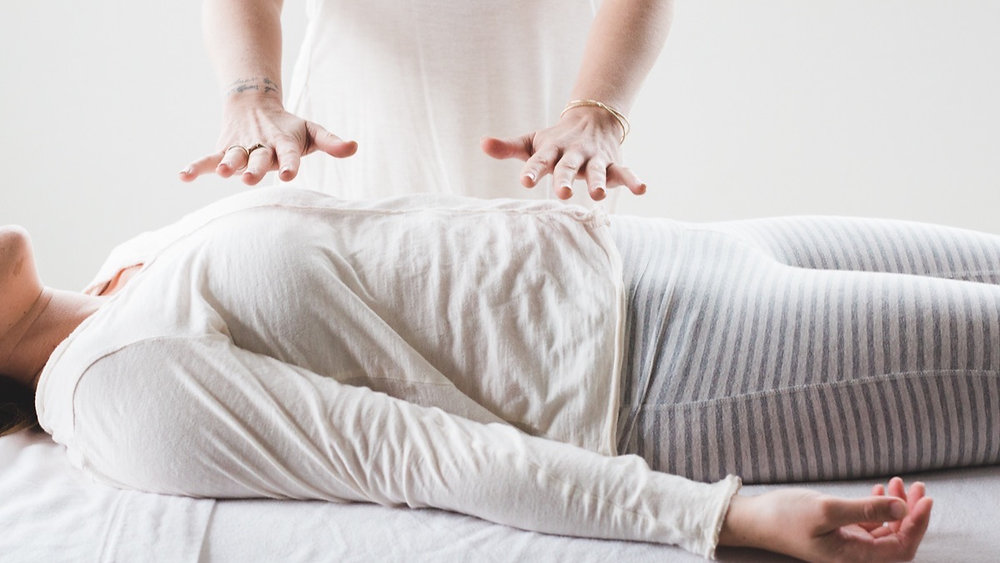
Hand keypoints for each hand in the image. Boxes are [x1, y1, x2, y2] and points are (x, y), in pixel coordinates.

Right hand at [179, 95, 356, 185]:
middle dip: (255, 168)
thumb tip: (354, 147)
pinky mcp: (224, 150)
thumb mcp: (312, 131)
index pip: (289, 154)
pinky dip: (196, 167)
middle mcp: (261, 146)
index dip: (289, 163)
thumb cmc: (289, 127)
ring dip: (227, 165)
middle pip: (258, 158)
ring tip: (222, 174)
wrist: (254, 103)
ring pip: (233, 157)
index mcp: (284, 142)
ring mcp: (241, 147)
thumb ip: (332, 142)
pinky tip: (183, 177)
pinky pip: (208, 160)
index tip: (289, 175)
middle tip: (250, 178)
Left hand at [481, 106, 645, 200]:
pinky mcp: (613, 165)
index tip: (525, 182)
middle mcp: (573, 154)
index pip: (540, 161)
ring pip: (597, 170)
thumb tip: (481, 144)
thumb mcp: (532, 142)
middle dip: (565, 179)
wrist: (593, 118)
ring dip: (598, 182)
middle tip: (562, 194)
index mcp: (552, 150)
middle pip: (568, 167)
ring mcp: (594, 159)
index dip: (533, 170)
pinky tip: (642, 189)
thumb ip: (508, 147)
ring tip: (598, 195)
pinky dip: (633, 180)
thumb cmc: (555, 139)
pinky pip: (624, 173)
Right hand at [720, 477, 932, 561]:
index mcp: (853, 557)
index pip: (901, 547)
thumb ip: (866, 510)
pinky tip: (878, 490)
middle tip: (917, 486)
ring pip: (884, 530)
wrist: (754, 520)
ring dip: (895, 507)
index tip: (925, 500)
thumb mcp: (827, 510)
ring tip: (898, 482)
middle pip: (897, 539)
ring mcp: (846, 544)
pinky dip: (878, 507)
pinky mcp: (838, 533)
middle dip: (910, 513)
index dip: (917, 525)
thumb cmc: (785, 517)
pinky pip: (869, 524)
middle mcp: (854, 554)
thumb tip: (902, 508)